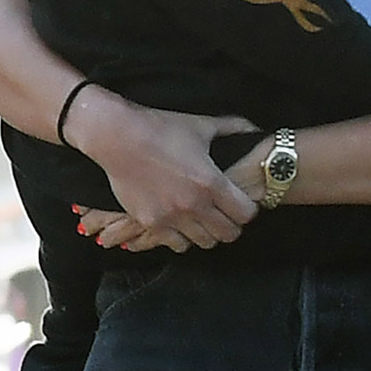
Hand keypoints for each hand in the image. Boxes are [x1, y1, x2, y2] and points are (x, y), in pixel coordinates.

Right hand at [70, 99, 258, 251]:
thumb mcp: (201, 125)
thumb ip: (231, 128)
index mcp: (211, 182)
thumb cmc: (161, 128)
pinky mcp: (151, 223)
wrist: (118, 137)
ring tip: (204, 221)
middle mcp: (194, 205)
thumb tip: (253, 129)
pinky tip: (181, 225)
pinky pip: (176, 244)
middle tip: (226, 215)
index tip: (242, 203)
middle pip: (229, 234)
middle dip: (231, 224)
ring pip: (204, 243)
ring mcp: (171, 217)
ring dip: (208, 233)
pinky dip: (182, 238)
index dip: (248, 209)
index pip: (246, 214)